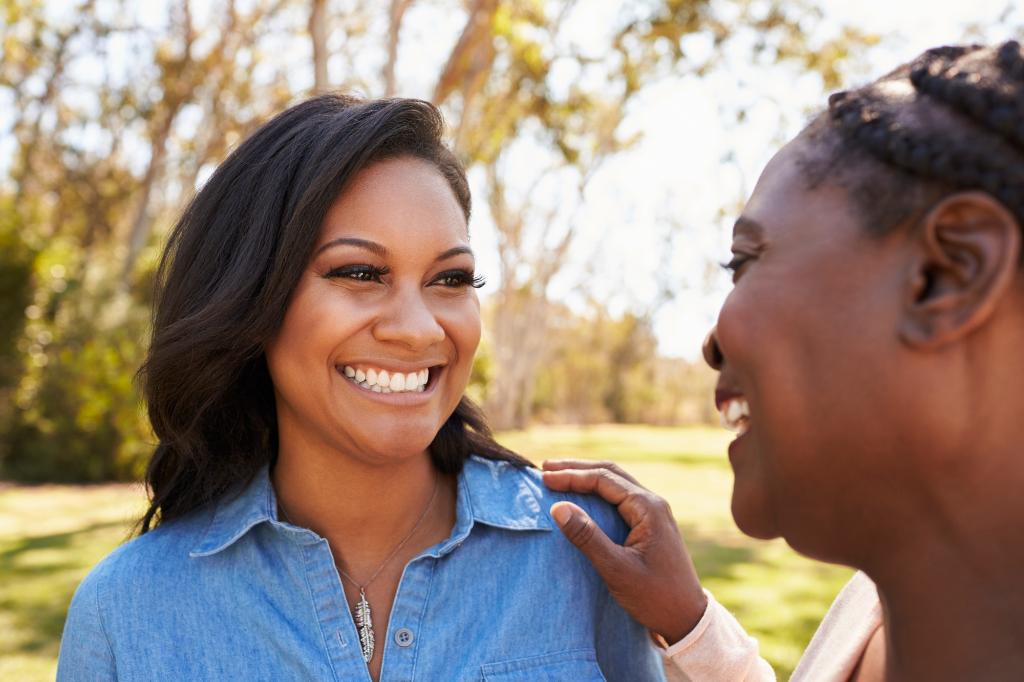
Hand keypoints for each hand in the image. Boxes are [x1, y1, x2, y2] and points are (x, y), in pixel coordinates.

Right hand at [542, 459, 707, 644]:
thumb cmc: (654, 596)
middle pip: (610, 473)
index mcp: (648, 508)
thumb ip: (588, 537)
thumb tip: (558, 507)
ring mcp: (653, 513)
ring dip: (587, 478)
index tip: (544, 478)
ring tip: (559, 476)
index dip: (572, 476)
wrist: (687, 618)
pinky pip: (620, 499)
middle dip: (577, 469)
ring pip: (615, 484)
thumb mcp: (617, 569)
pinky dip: (597, 493)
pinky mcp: (650, 525)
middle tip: (546, 468)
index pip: (603, 479)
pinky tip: (582, 498)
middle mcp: (652, 503)